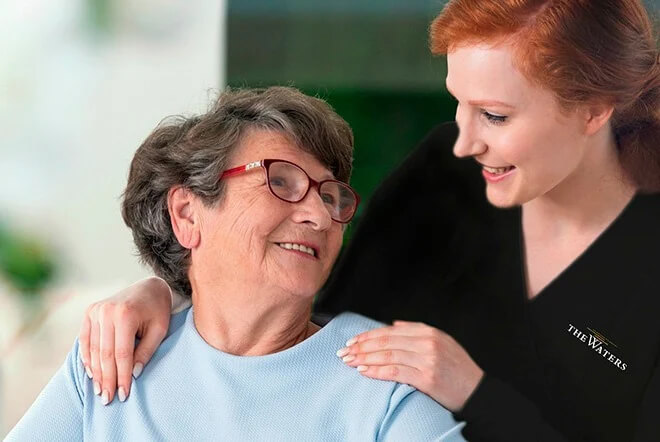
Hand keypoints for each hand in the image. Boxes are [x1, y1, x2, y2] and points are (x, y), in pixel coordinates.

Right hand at [78, 277, 171, 404]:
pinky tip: (92, 374)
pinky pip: (85, 340)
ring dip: (96, 373)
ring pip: (93, 349)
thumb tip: (133, 375)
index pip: (122, 354)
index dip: (122, 376)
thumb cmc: (158, 310)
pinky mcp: (90, 312)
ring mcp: (95, 310)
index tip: (124, 395)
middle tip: (108, 400)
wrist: (148, 286)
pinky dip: (87, 358)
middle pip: (105, 354)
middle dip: (107, 379)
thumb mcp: (159, 330)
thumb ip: (146, 351)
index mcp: (126, 315)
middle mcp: (107, 312)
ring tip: (100, 391)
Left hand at [337, 320, 483, 411]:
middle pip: (386, 341)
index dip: (368, 335)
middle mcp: (427, 343)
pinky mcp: (426, 377)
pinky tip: (365, 371)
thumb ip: (417, 331)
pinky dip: (377, 371)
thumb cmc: (458, 369)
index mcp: (429, 332)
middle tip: (344, 351)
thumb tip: (393, 325)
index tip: (353, 340)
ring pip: (388, 355)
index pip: (390, 331)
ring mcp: (427, 359)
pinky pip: (395, 372)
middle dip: (362, 346)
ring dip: (365, 358)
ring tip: (350, 361)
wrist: (476, 391)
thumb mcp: (441, 342)